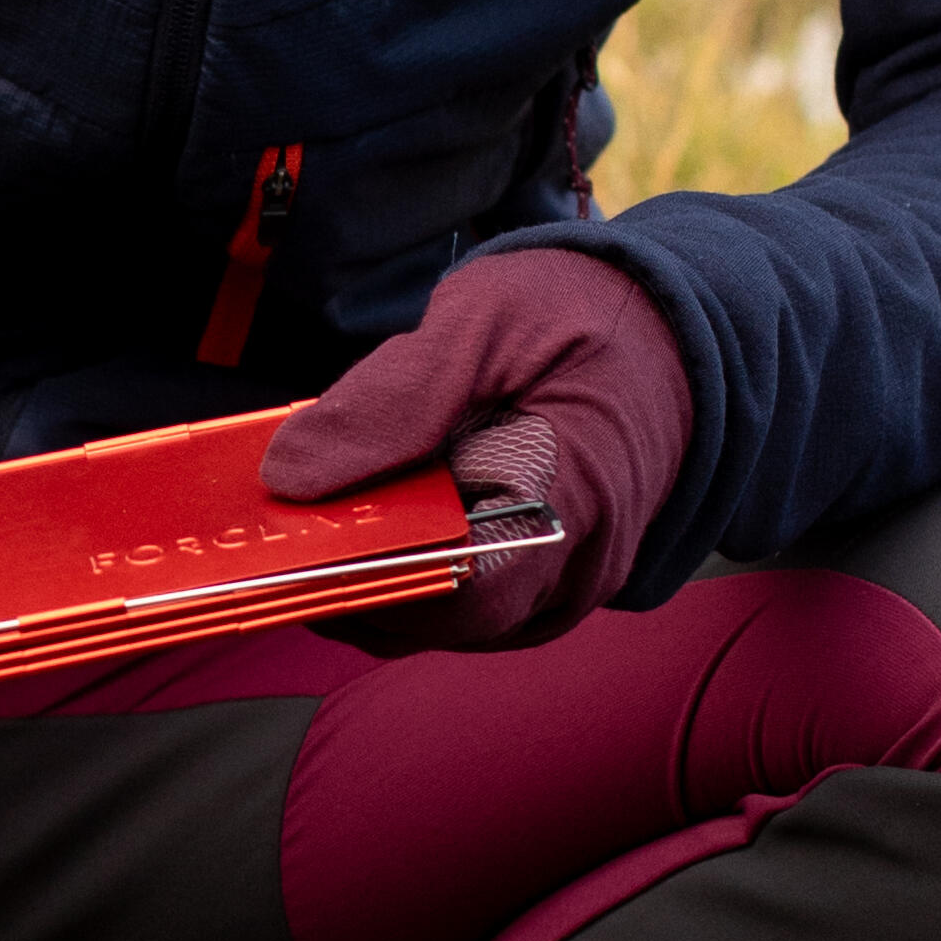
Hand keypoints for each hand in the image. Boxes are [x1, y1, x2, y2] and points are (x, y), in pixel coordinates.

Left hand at [261, 246, 694, 644]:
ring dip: (361, 576)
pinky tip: (352, 516)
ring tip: (303, 513)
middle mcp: (578, 569)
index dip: (365, 575)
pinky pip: (449, 605)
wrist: (671, 336)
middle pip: (434, 621)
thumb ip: (392, 396)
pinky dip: (393, 569)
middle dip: (343, 578)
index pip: (462, 587)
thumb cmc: (587, 317)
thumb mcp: (487, 319)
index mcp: (580, 495)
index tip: (287, 539)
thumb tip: (288, 474)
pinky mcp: (537, 588)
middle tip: (269, 525)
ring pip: (433, 624)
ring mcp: (560, 589)